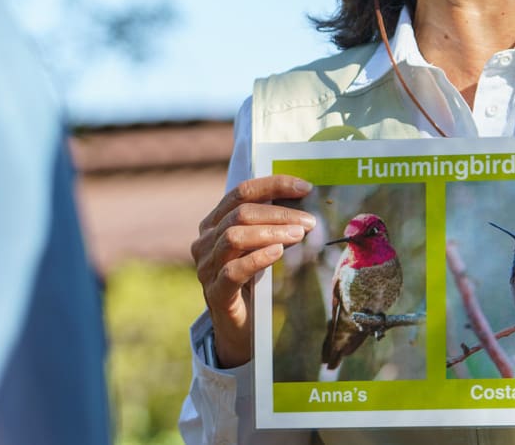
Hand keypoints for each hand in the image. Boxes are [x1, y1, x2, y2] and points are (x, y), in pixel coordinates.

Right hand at [191, 175, 315, 367]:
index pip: (240, 192)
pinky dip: (257, 258)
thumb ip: (269, 225)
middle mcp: (205, 241)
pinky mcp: (215, 293)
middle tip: (308, 221)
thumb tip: (304, 203)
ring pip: (233, 237)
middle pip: (239, 214)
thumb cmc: (252, 282)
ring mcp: (206, 267)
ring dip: (271, 232)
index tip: (305, 187)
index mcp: (214, 223)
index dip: (273, 185)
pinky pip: (233, 271)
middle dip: (278, 213)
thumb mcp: (258, 247)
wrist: (238, 328)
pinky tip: (278, 252)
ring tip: (299, 235)